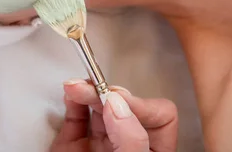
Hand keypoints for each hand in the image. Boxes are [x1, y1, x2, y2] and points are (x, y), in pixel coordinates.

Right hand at [51, 79, 177, 151]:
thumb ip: (130, 137)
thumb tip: (118, 104)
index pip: (159, 116)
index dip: (140, 102)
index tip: (117, 98)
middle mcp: (126, 145)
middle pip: (124, 106)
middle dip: (106, 92)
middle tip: (93, 87)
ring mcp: (99, 145)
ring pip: (98, 108)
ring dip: (87, 91)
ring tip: (76, 86)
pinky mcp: (72, 146)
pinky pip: (74, 116)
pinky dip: (71, 101)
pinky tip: (71, 94)